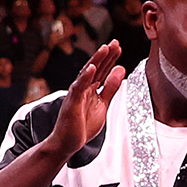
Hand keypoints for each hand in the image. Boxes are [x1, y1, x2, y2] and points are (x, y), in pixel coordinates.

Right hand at [47, 41, 124, 157]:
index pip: (102, 70)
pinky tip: (92, 68)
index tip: (119, 47)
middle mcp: (83, 89)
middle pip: (96, 68)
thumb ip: (110, 88)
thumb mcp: (102, 104)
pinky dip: (85, 77)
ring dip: (96, 61)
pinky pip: (78, 88)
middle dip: (106, 55)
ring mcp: (76, 95)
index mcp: (91, 89)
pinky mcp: (72, 103)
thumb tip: (120, 70)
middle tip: (115, 42)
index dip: (111, 59)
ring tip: (105, 48)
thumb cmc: (82, 126)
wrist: (66, 144)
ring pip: (87, 74)